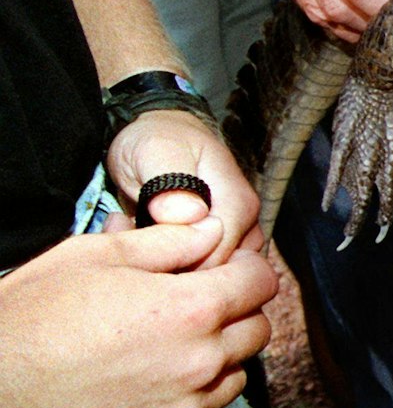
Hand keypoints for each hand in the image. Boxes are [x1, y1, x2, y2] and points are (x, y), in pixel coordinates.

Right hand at [0, 219, 276, 407]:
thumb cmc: (31, 317)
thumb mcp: (94, 257)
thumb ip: (169, 242)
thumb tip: (213, 231)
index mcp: (190, 311)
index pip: (262, 283)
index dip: (246, 269)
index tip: (226, 270)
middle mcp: (199, 365)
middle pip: (256, 332)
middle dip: (236, 313)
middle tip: (194, 306)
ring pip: (232, 380)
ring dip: (216, 360)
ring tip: (166, 347)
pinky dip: (183, 403)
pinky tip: (145, 386)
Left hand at [104, 110, 261, 266]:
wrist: (157, 134)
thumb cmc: (156, 139)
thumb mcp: (154, 151)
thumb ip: (170, 182)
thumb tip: (190, 215)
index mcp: (237, 203)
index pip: (220, 256)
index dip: (181, 263)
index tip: (142, 253)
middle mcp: (245, 224)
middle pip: (220, 270)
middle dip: (175, 267)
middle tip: (133, 247)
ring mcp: (236, 236)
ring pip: (210, 273)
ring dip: (173, 268)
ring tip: (139, 245)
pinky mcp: (220, 243)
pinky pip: (204, 269)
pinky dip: (174, 264)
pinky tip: (148, 248)